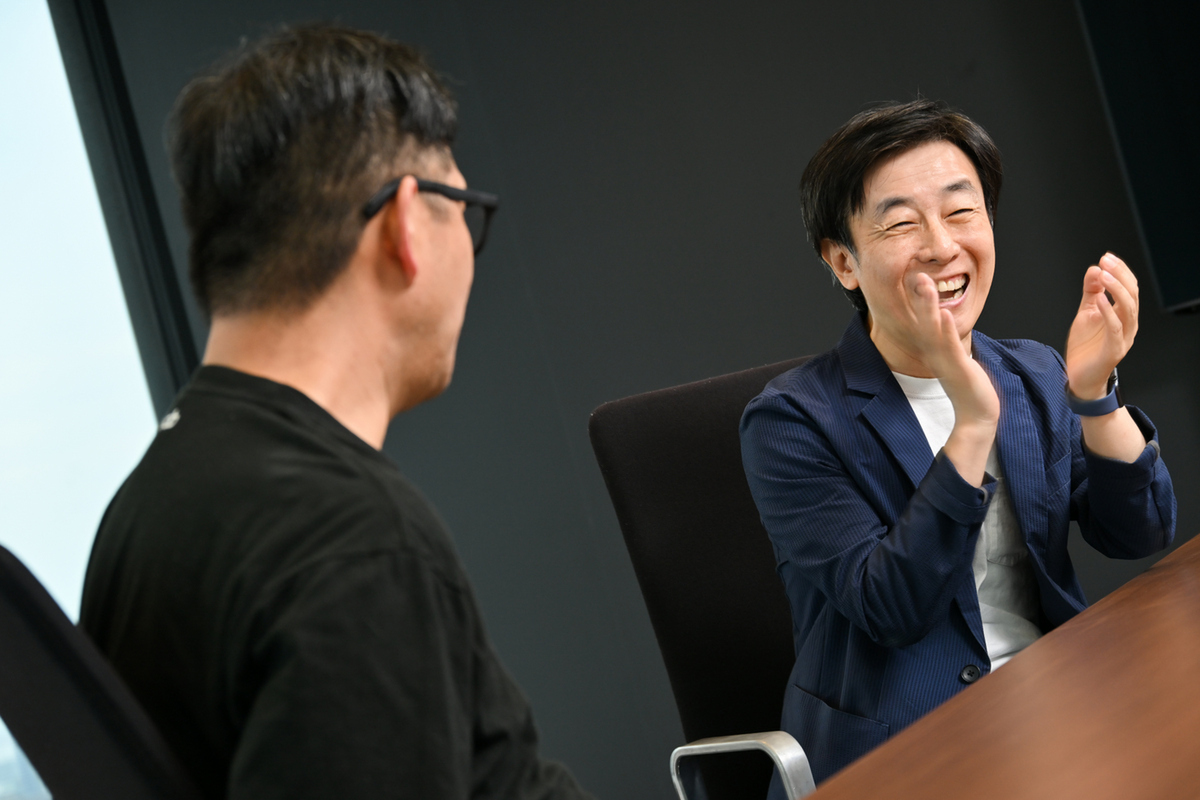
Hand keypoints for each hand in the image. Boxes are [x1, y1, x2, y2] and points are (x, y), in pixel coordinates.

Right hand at [911, 274, 998, 484]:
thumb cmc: (970, 386)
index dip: (919, 299)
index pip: (924, 319)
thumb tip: (947, 324)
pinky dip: (946, 330)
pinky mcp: (958, 368)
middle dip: (920, 296)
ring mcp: (945, 360)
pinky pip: (950, 346)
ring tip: (924, 283)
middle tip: (916, 273)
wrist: (977, 414)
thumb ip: (949, 342)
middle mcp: (936, 352)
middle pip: (923, 320)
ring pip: (933, 328)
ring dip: (928, 306)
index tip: (918, 276)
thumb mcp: (957, 359)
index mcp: (936, 349)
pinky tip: (944, 314)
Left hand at [1066, 253, 1138, 398]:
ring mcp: (1123, 337)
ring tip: (1103, 275)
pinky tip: (1099, 299)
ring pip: (1128, 309)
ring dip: (1116, 289)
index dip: (1120, 271)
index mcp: (1123, 314)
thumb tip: (1095, 269)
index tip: (1106, 257)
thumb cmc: (1086, 346)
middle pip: (1132, 294)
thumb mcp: (1086, 313)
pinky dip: (1108, 311)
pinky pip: (1115, 328)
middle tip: (1106, 262)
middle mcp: (1128, 324)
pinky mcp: (1114, 350)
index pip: (1130, 287)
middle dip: (1120, 275)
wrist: (1080, 377)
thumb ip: (1091, 292)